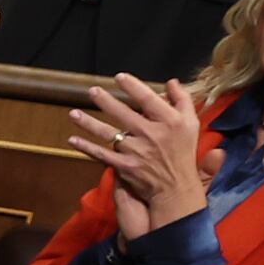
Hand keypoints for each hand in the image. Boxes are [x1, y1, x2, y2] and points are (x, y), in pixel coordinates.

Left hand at [72, 74, 211, 230]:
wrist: (176, 187)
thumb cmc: (183, 151)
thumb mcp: (191, 123)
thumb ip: (182, 100)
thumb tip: (170, 82)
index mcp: (170, 122)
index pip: (148, 100)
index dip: (133, 87)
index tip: (119, 77)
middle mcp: (152, 134)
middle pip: (125, 114)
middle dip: (106, 102)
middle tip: (91, 90)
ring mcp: (137, 151)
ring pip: (109, 134)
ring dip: (89, 123)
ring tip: (73, 113)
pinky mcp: (125, 166)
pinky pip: (102, 155)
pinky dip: (86, 148)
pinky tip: (72, 140)